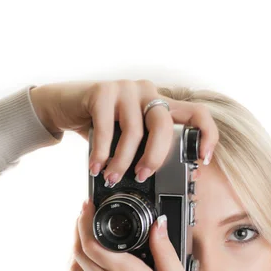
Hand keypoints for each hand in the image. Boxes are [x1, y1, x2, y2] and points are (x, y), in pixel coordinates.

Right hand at [30, 79, 217, 179]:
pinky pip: (106, 128)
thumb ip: (145, 149)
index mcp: (161, 104)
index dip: (207, 135)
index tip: (203, 160)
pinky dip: (101, 153)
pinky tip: (95, 167)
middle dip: (155, 157)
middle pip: (164, 126)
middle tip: (143, 176)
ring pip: (134, 131)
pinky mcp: (102, 91)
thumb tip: (159, 181)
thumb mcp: (128, 136)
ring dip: (122, 161)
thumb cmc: (100, 125)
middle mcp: (148, 92)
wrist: (62, 106)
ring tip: (112, 177)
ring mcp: (126, 89)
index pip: (197, 113)